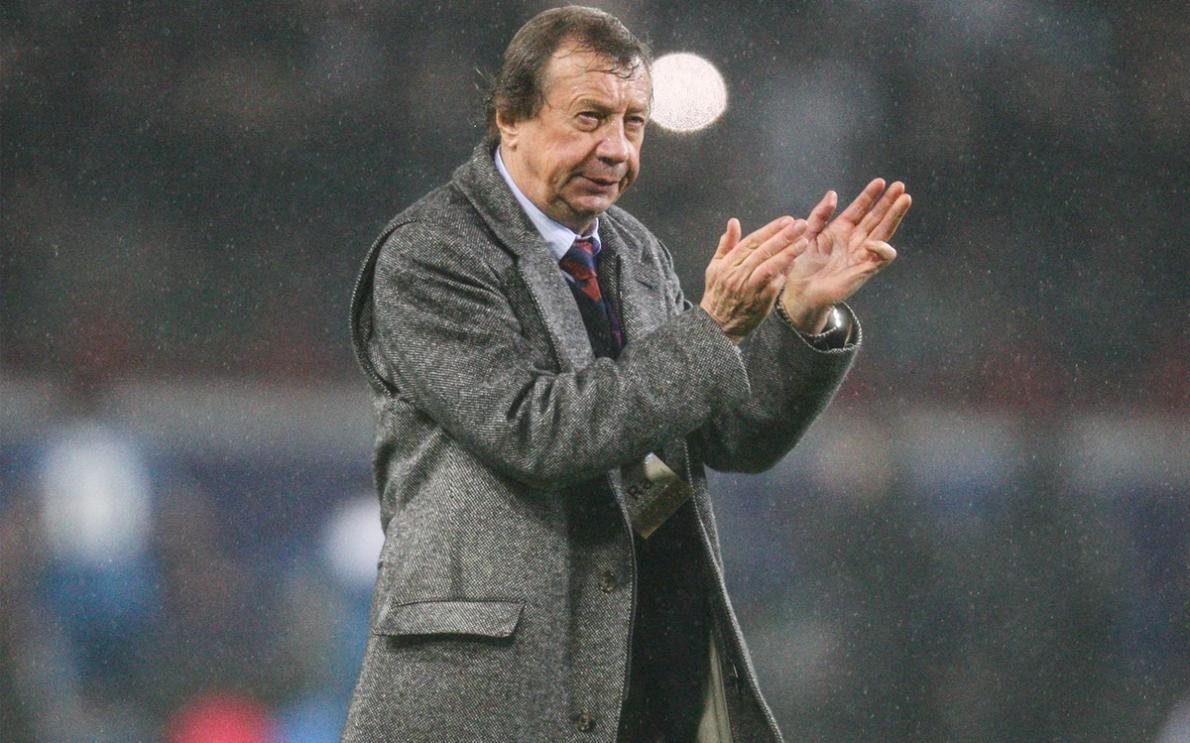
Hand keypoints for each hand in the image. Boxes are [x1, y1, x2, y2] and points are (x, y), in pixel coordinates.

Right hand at [700, 215, 808, 342]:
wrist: (716, 325)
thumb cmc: (717, 294)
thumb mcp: (714, 267)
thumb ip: (726, 244)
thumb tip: (733, 222)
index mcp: (727, 263)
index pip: (752, 241)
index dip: (770, 229)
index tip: (787, 220)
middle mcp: (737, 274)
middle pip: (763, 251)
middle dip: (784, 236)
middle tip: (801, 224)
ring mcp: (748, 289)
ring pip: (769, 267)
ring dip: (788, 253)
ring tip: (804, 241)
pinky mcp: (758, 302)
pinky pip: (773, 286)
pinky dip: (784, 274)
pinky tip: (796, 264)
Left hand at [779, 179, 911, 332]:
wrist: (799, 293)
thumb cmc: (802, 266)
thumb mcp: (808, 235)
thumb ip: (820, 215)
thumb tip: (833, 194)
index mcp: (840, 230)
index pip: (859, 209)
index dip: (869, 196)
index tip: (879, 182)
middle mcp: (854, 240)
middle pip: (876, 218)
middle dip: (888, 202)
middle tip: (900, 186)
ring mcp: (861, 255)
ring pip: (883, 233)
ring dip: (894, 216)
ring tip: (904, 199)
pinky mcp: (864, 270)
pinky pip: (881, 258)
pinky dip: (882, 249)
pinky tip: (876, 241)